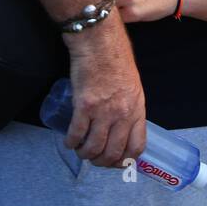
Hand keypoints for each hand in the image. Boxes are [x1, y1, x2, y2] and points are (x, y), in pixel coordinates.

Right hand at [63, 18, 146, 166]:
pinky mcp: (84, 106)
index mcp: (137, 109)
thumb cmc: (116, 59)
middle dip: (102, 161)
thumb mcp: (133, 85)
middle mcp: (122, 114)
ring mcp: (103, 111)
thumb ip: (129, 106)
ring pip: (94, 148)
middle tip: (94, 158)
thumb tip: (122, 125)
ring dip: (85, 154)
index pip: (137, 145)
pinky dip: (71, 142)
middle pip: (113, 152)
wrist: (99, 43)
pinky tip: (69, 142)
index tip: (117, 162)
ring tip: (80, 150)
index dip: (126, 160)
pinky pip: (77, 134)